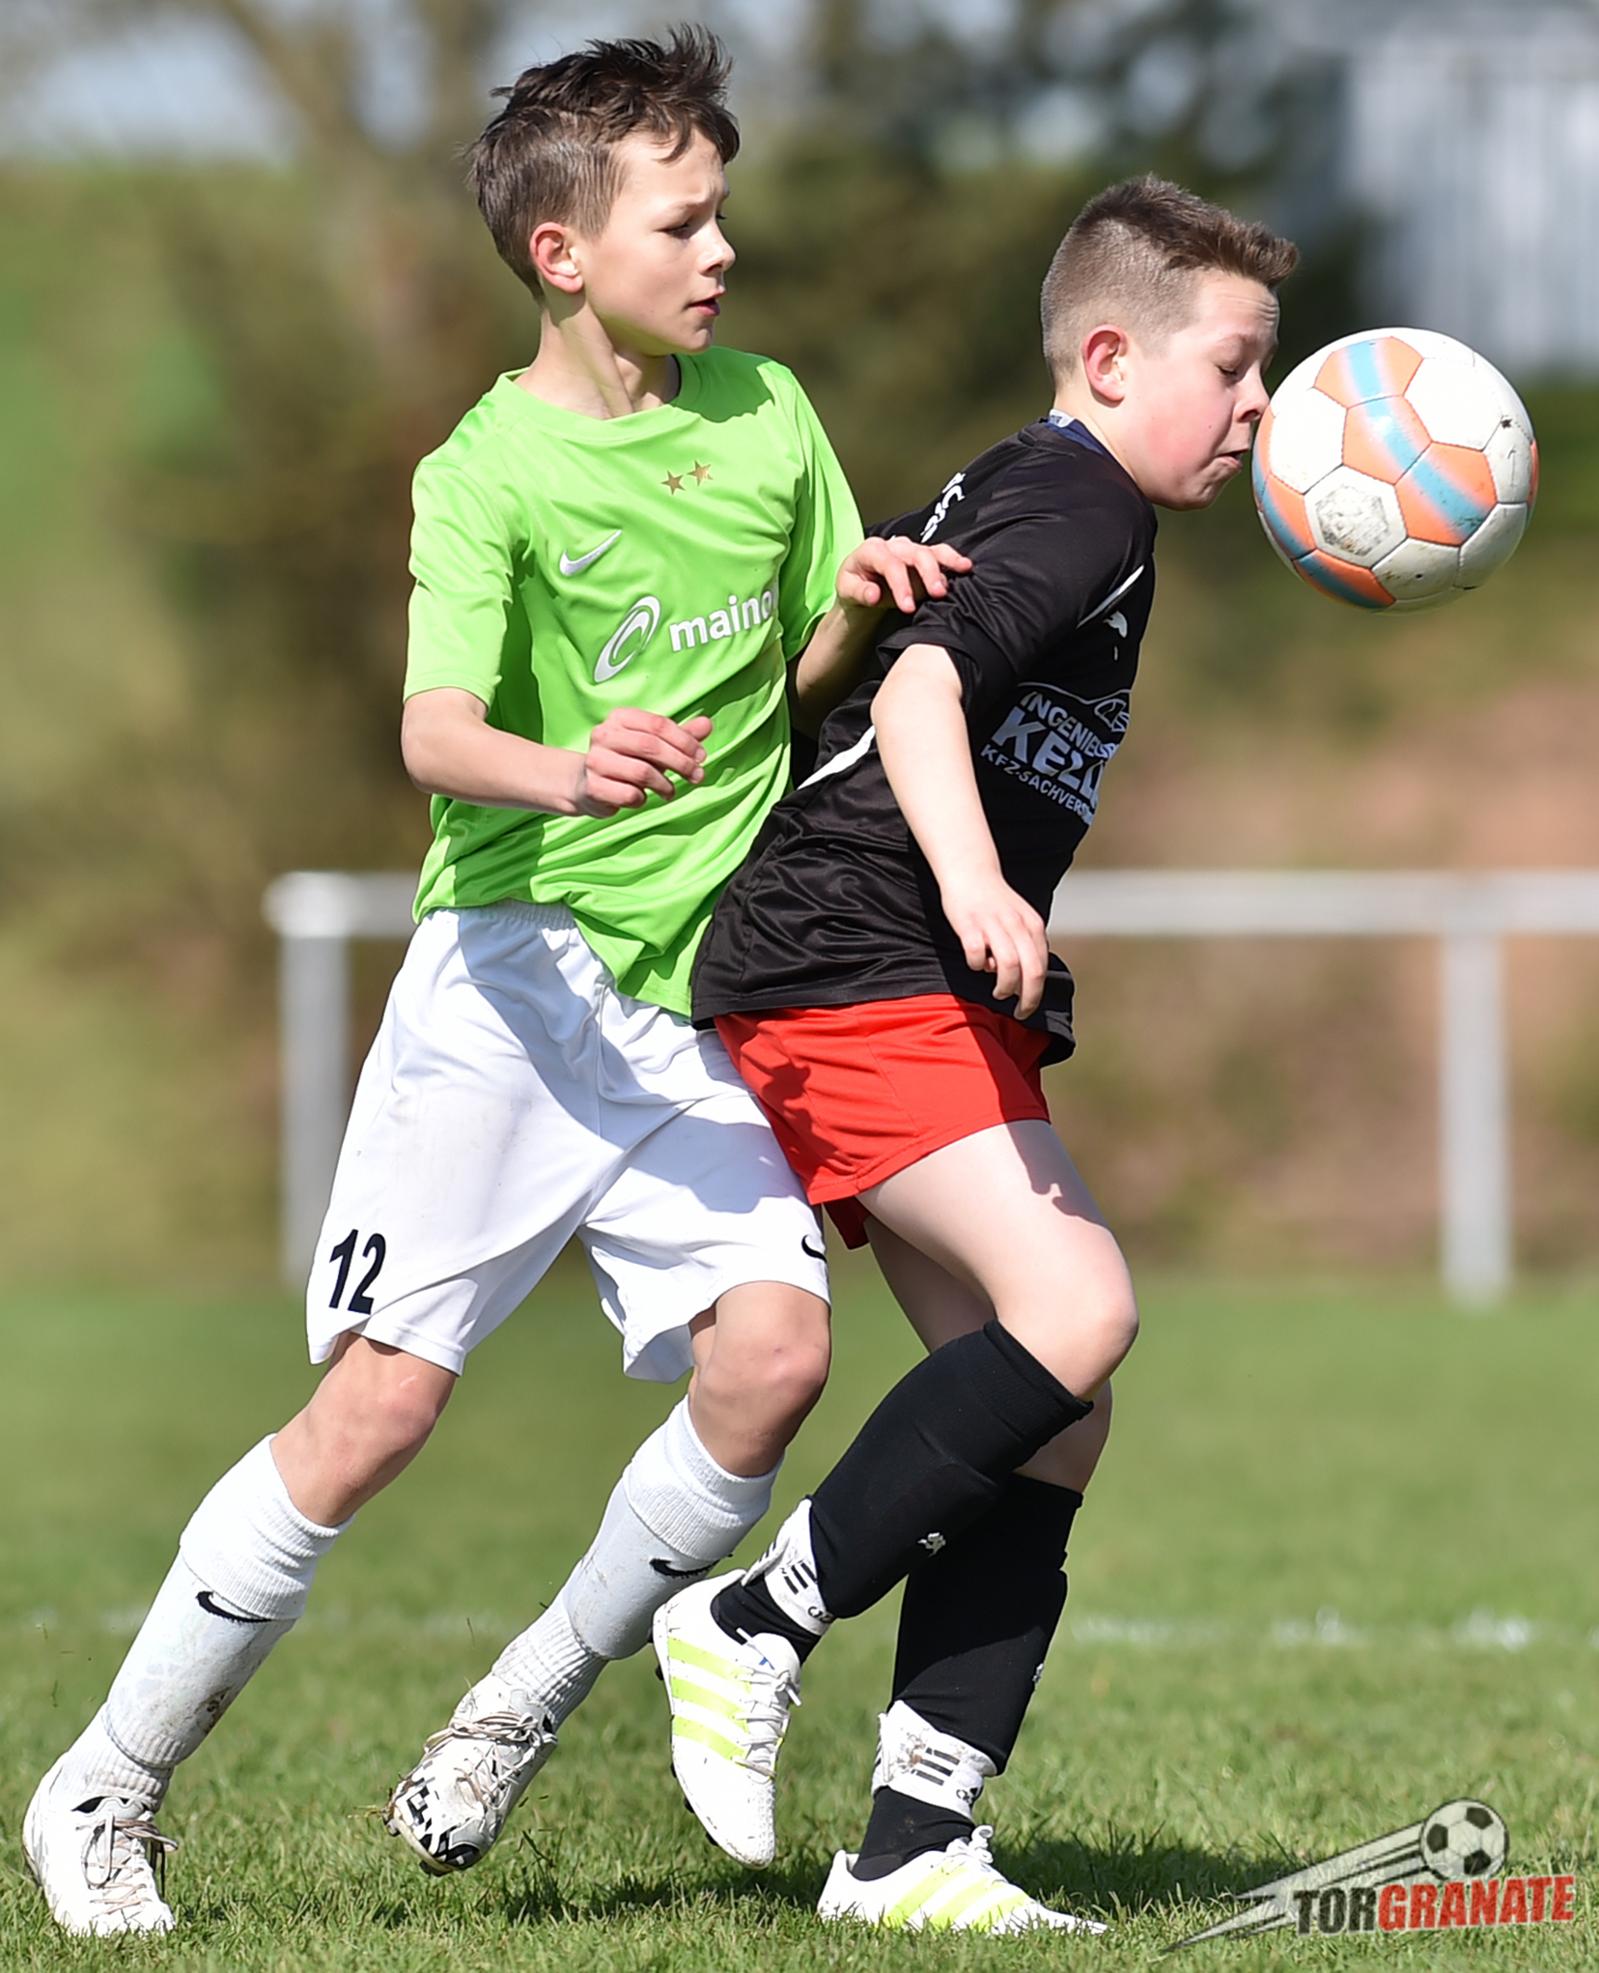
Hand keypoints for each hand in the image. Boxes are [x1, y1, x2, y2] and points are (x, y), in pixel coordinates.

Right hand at [573, 709, 712, 817]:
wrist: (586, 784)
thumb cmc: (626, 760)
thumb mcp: (654, 745)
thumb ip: (680, 736)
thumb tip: (707, 724)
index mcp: (620, 718)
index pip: (658, 724)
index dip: (685, 741)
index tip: (701, 756)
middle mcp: (604, 735)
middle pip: (651, 746)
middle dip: (681, 762)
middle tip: (697, 776)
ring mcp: (596, 761)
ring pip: (642, 772)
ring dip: (665, 784)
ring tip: (670, 791)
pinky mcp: (593, 786)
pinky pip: (630, 795)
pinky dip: (643, 798)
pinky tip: (642, 797)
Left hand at [836, 535, 971, 614]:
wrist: (861, 586)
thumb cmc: (854, 586)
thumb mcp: (846, 591)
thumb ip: (859, 592)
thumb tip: (874, 594)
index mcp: (871, 550)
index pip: (890, 564)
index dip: (901, 584)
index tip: (908, 606)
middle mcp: (893, 546)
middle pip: (915, 553)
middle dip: (928, 573)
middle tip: (937, 594)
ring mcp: (910, 550)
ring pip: (931, 550)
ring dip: (947, 562)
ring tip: (962, 570)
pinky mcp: (923, 558)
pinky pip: (940, 554)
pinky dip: (953, 560)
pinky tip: (966, 566)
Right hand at [939, 868, 1049, 1019]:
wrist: (970, 871)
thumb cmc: (995, 902)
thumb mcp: (1020, 919)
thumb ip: (1027, 944)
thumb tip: (1026, 978)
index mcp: (1033, 925)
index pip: (1042, 967)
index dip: (1036, 993)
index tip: (1027, 1006)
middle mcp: (1017, 925)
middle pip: (1032, 971)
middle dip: (1028, 998)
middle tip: (1020, 1012)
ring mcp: (993, 925)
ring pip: (1009, 966)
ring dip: (1005, 986)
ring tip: (999, 992)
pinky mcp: (969, 926)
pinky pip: (976, 957)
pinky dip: (977, 966)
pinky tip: (976, 964)